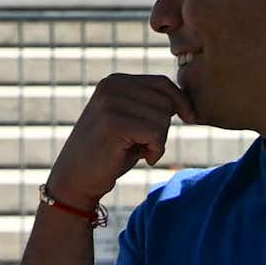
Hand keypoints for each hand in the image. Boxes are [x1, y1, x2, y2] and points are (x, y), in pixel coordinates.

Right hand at [46, 72, 191, 212]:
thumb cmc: (109, 155)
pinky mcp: (112, 122)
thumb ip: (151, 106)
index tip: (190, 118)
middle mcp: (111, 85)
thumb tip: (186, 100)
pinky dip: (157, 150)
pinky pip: (155, 133)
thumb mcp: (131, 123)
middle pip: (165, 100)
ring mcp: (110, 102)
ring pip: (163, 117)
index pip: (162, 82)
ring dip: (160, 141)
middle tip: (147, 146)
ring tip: (141, 152)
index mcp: (116, 81)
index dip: (181, 101)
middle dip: (165, 126)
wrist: (75, 182)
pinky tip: (143, 159)